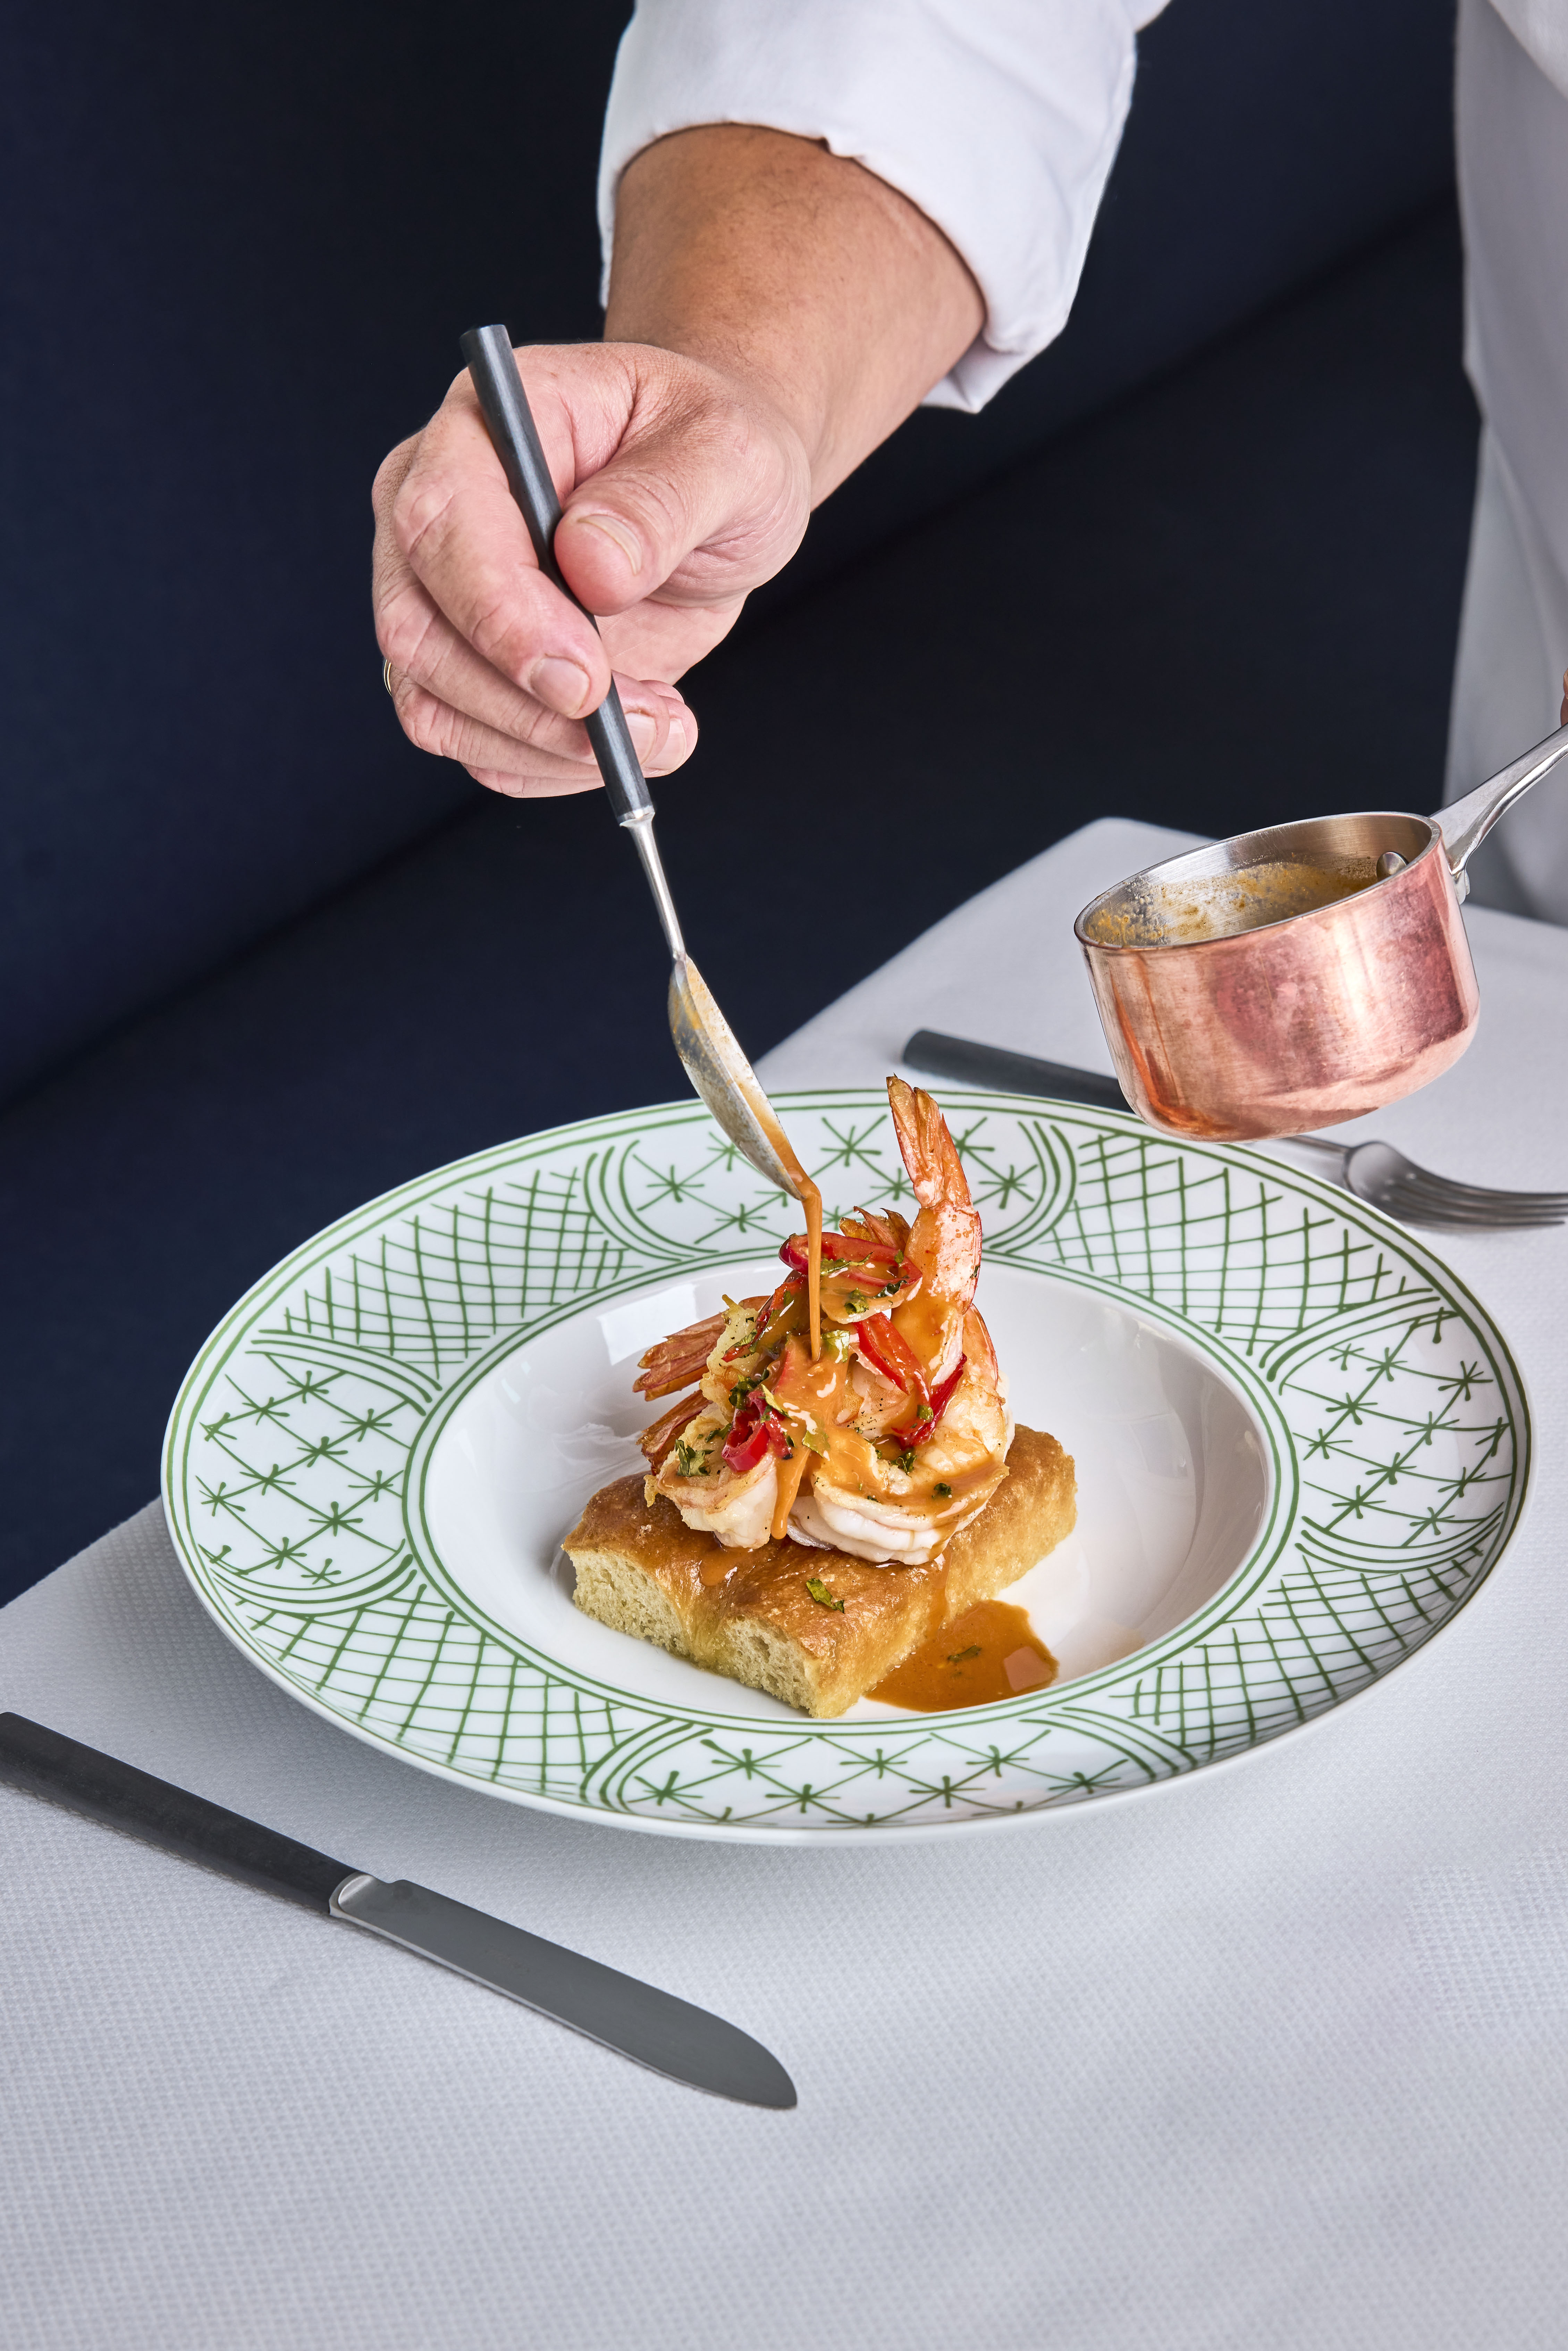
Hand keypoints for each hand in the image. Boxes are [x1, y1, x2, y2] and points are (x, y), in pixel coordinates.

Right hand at [372, 341, 810, 795]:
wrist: (711, 493)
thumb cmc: (707, 451)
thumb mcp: (726, 452)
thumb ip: (661, 500)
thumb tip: (591, 564)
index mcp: (481, 430)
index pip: (439, 525)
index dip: (503, 616)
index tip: (588, 678)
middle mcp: (435, 513)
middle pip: (416, 634)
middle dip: (526, 704)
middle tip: (645, 720)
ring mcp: (441, 599)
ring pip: (436, 708)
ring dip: (549, 748)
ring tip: (663, 728)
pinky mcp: (470, 669)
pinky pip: (479, 747)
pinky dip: (555, 766)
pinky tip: (632, 738)